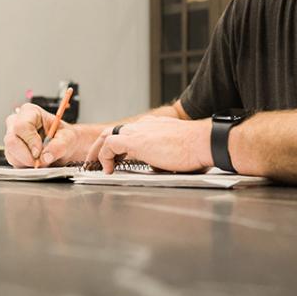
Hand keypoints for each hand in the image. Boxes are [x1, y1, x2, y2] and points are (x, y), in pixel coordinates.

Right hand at [4, 103, 89, 167]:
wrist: (63, 146)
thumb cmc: (64, 136)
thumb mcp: (69, 138)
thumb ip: (59, 146)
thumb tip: (46, 157)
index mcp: (29, 112)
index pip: (22, 126)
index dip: (30, 140)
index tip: (39, 152)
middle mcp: (16, 122)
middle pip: (12, 140)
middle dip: (27, 155)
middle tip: (41, 162)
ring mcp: (11, 137)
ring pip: (11, 153)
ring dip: (27, 162)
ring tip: (43, 160)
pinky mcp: (11, 151)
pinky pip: (13, 161)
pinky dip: (26, 166)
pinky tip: (37, 162)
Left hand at [86, 117, 212, 173]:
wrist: (202, 142)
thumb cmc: (196, 149)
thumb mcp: (174, 149)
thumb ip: (162, 154)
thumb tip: (158, 165)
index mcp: (153, 126)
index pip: (128, 132)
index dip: (118, 146)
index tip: (114, 158)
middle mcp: (143, 126)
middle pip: (113, 131)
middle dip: (100, 146)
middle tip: (95, 160)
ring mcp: (138, 131)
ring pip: (107, 136)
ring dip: (98, 151)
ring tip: (95, 166)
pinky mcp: (135, 141)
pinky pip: (109, 145)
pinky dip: (104, 156)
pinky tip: (107, 169)